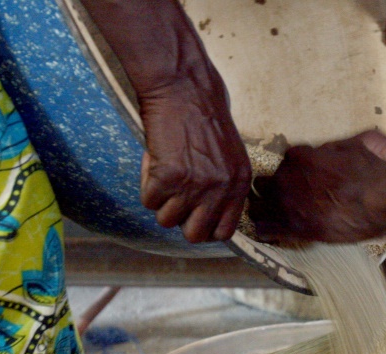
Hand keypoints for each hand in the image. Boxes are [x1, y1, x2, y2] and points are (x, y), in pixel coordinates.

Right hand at [138, 80, 250, 242]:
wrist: (182, 86)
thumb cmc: (204, 112)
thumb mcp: (229, 153)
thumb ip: (223, 183)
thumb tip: (207, 212)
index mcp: (239, 183)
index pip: (224, 231)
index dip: (205, 227)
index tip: (194, 217)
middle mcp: (220, 189)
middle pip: (194, 235)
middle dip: (181, 220)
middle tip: (175, 198)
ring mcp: (194, 185)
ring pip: (166, 220)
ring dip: (161, 201)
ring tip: (165, 172)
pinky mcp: (168, 177)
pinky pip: (148, 200)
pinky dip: (146, 184)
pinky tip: (155, 161)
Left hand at [250, 130, 385, 242]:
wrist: (383, 197)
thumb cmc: (374, 167)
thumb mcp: (353, 142)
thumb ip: (332, 149)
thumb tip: (326, 153)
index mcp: (298, 156)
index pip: (286, 161)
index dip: (297, 170)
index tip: (307, 177)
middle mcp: (286, 177)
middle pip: (266, 183)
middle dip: (275, 187)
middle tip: (291, 196)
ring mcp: (287, 203)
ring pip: (258, 206)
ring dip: (266, 208)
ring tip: (276, 215)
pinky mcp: (294, 228)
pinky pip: (266, 230)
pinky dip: (267, 230)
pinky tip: (272, 232)